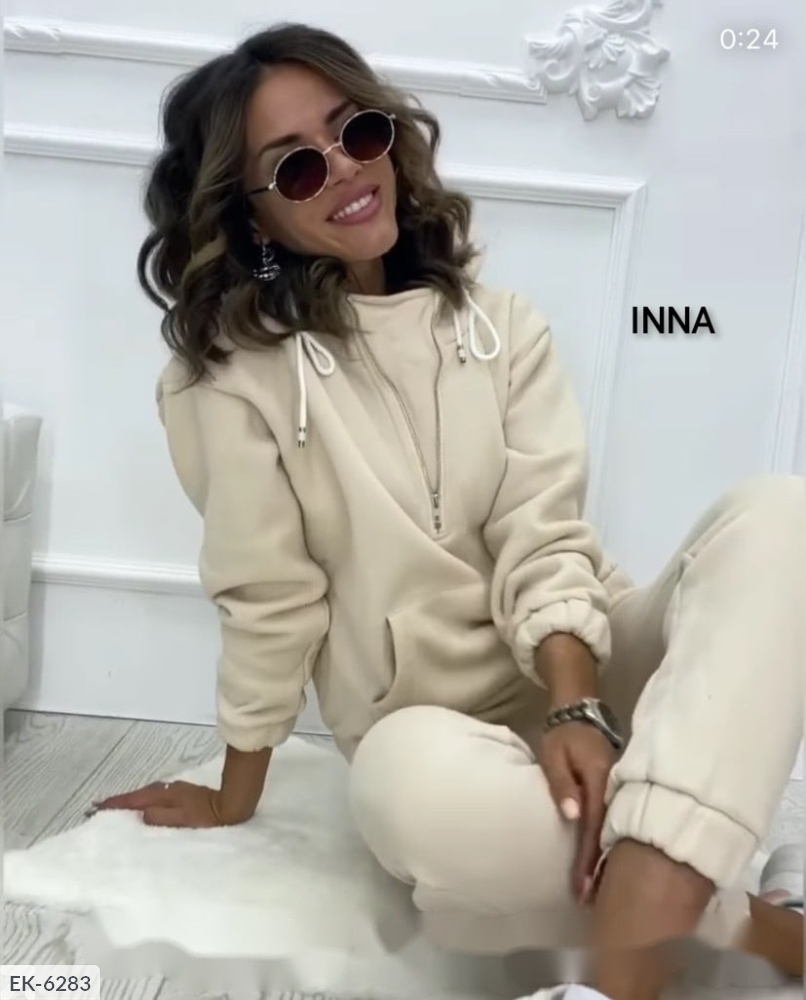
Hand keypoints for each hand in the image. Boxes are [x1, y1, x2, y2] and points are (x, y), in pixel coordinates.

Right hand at [90, 780, 238, 827]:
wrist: (231, 805)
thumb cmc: (207, 816)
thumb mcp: (182, 819)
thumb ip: (160, 817)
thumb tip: (142, 814)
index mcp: (164, 796)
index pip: (134, 800)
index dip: (115, 804)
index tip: (96, 807)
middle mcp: (166, 789)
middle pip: (138, 795)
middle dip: (119, 801)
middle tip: (100, 807)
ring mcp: (174, 790)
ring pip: (146, 795)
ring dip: (131, 800)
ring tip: (116, 808)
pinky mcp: (182, 794)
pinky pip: (156, 797)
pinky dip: (144, 800)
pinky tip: (143, 806)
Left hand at [538, 722, 615, 904]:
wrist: (578, 712)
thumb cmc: (562, 735)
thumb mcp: (554, 755)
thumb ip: (562, 784)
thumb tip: (571, 816)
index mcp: (599, 780)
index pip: (593, 826)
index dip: (587, 859)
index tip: (581, 887)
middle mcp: (612, 789)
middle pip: (607, 834)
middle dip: (598, 867)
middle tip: (588, 899)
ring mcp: (614, 791)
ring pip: (611, 830)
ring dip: (602, 858)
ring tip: (594, 888)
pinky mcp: (612, 792)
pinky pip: (609, 821)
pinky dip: (604, 842)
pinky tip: (600, 860)